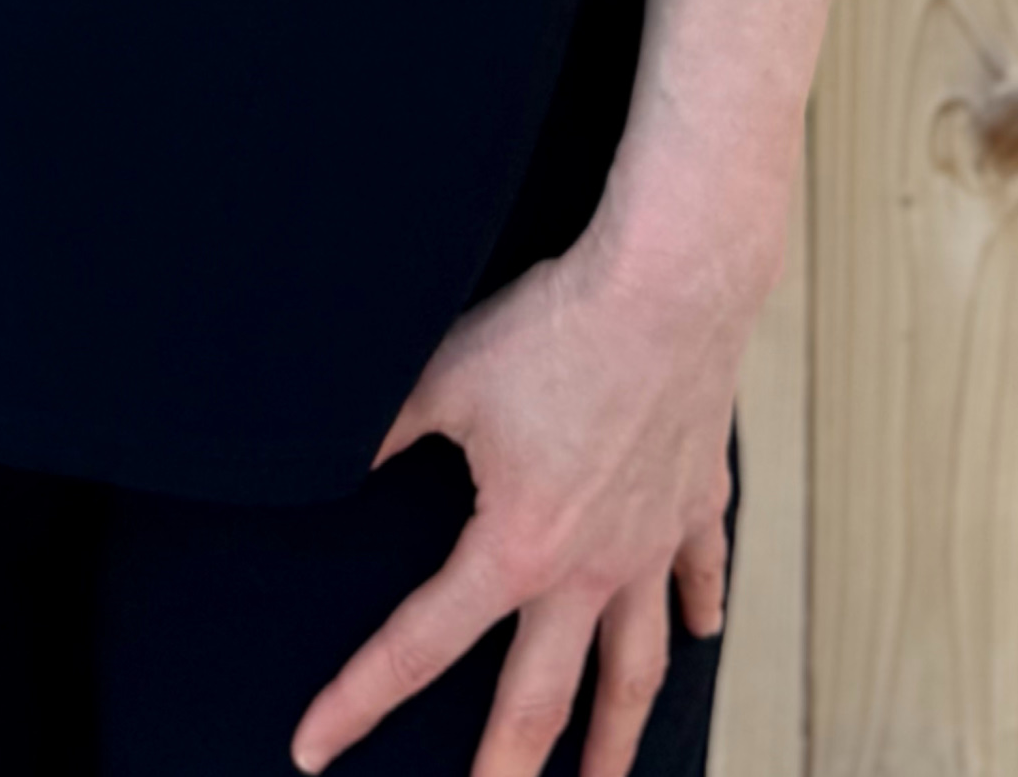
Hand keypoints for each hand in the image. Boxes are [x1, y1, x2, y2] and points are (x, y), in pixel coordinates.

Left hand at [287, 222, 747, 776]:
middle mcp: (587, 569)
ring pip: (637, 667)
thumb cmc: (553, 325)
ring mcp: (648, 543)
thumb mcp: (444, 377)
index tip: (313, 751)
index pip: (417, 645)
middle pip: (541, 699)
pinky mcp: (693, 501)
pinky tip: (705, 633)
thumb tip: (329, 458)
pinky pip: (698, 572)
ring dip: (618, 734)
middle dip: (506, 770)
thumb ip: (383, 430)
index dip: (357, 700)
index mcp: (514, 548)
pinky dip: (702, 608)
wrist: (667, 288)